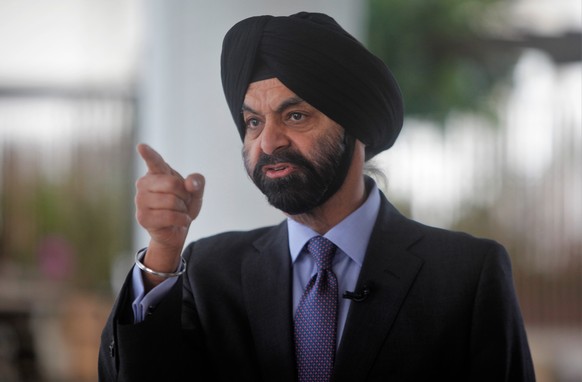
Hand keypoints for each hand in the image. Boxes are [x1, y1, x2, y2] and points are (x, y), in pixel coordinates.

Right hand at [135, 144, 204, 284]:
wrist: (177, 229)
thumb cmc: (183, 205)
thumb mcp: (195, 192)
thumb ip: (197, 182)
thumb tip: (190, 183)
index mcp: (157, 173)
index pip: (154, 161)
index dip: (149, 154)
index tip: (141, 146)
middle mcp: (144, 184)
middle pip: (173, 184)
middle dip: (185, 195)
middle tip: (182, 202)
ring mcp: (140, 200)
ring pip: (172, 201)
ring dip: (183, 209)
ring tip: (178, 212)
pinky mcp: (142, 217)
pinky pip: (169, 216)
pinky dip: (181, 220)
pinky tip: (179, 221)